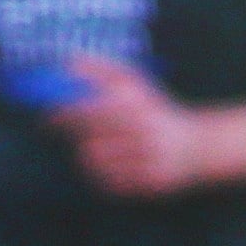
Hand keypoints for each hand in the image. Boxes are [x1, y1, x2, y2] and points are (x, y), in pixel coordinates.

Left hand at [49, 56, 205, 198]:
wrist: (199, 147)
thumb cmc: (156, 112)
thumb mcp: (135, 82)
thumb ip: (100, 68)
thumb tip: (66, 63)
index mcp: (138, 101)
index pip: (87, 107)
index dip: (60, 114)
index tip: (46, 118)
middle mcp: (146, 128)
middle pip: (88, 135)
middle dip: (67, 134)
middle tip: (56, 133)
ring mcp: (151, 157)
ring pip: (95, 160)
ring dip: (85, 155)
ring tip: (92, 149)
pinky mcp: (154, 181)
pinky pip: (110, 182)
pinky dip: (101, 175)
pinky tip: (108, 166)